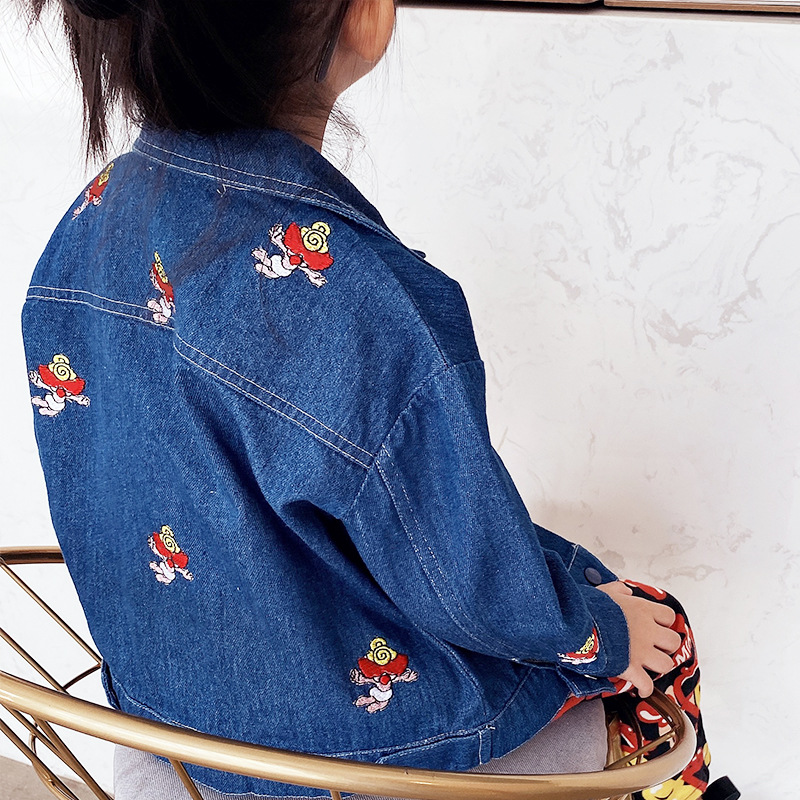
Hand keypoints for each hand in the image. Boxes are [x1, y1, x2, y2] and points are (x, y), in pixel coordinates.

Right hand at [597, 581, 680, 697]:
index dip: (663, 622)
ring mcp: (641, 651)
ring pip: (666, 664)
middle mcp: (647, 631)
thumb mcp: (604, 592)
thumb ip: (618, 590)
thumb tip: (625, 590)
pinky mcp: (631, 668)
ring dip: (657, 667)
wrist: (576, 624)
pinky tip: (641, 689)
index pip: (668, 616)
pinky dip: (645, 688)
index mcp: (642, 609)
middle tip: (655, 647)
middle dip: (665, 646)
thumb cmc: (589, 607)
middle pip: (673, 641)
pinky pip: (647, 684)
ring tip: (648, 666)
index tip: (656, 625)